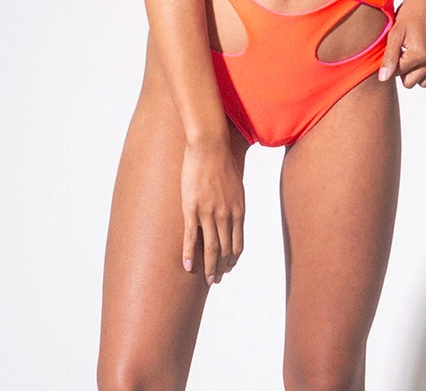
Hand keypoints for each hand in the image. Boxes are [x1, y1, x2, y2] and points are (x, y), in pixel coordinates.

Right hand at [181, 137, 244, 285]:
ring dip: (209, 267)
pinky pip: (191, 236)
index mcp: (238, 209)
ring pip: (210, 248)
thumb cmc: (223, 160)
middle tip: (216, 280)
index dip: (232, 258)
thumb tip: (234, 211)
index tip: (228, 267)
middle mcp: (226, 215)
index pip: (237, 243)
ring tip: (207, 280)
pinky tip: (188, 267)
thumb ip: (235, 201)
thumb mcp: (236, 184)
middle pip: (224, 249)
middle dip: (221, 267)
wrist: (210, 145)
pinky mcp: (192, 208)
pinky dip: (190, 254)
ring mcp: (208, 213)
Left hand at [378, 0, 425, 87]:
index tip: (393, 52)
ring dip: (417, 73)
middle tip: (402, 53)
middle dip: (403, 71)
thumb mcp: (395, 33)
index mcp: (419, 54)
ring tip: (413, 55)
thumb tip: (383, 78)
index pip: (397, 74)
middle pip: (410, 83)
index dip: (391, 64)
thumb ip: (389, 57)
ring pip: (424, 83)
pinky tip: (424, 59)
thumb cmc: (410, 13)